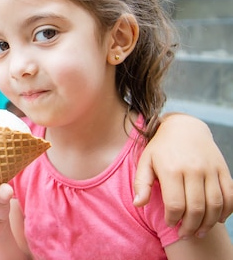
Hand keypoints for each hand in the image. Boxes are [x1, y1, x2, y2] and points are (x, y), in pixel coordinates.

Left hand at [133, 113, 232, 237]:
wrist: (184, 127)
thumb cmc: (161, 148)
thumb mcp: (145, 161)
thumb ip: (141, 183)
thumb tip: (137, 204)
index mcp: (171, 169)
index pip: (176, 204)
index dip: (173, 219)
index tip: (169, 223)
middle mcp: (193, 169)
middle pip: (197, 208)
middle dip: (190, 226)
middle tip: (184, 234)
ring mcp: (210, 169)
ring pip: (216, 205)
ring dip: (209, 223)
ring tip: (199, 232)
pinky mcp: (223, 169)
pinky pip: (230, 195)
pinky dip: (227, 211)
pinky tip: (217, 219)